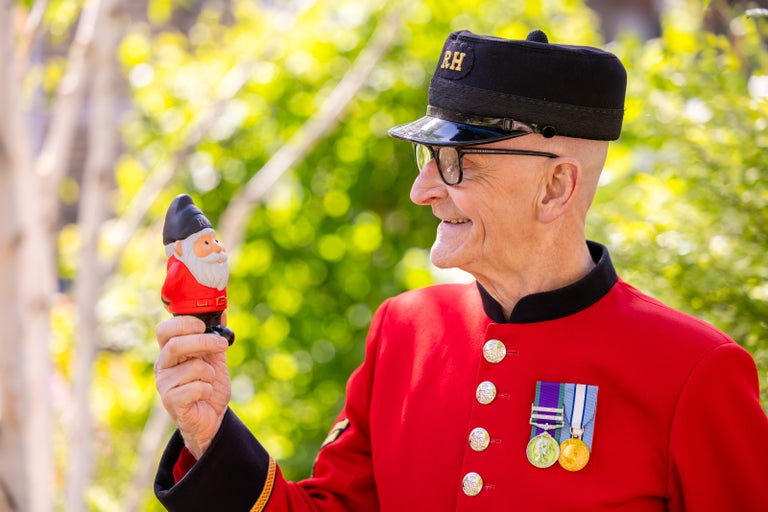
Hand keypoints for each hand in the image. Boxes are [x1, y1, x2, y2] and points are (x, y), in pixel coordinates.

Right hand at [155, 316, 231, 458]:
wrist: (212, 418)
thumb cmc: (209, 386)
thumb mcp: (215, 359)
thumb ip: (216, 337)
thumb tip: (222, 311)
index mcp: (170, 353)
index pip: (165, 331)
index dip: (183, 324)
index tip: (203, 325)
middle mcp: (163, 367)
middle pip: (176, 345)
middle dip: (203, 342)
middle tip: (222, 345)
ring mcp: (165, 385)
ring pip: (192, 367)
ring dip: (209, 373)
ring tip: (209, 381)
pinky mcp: (172, 402)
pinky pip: (196, 387)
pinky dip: (208, 389)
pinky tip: (205, 394)